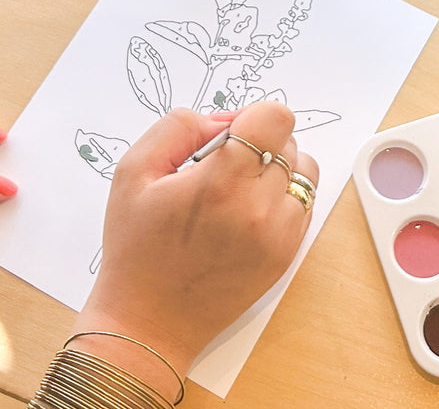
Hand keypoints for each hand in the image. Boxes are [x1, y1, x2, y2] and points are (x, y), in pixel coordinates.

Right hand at [70, 102, 317, 397]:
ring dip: (277, 168)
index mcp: (222, 184)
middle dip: (259, 143)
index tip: (228, 134)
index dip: (251, 116)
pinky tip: (247, 212)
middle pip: (290, 142)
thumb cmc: (136, 248)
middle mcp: (261, 209)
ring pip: (304, 171)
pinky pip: (304, 204)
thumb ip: (180, 127)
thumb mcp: (134, 172)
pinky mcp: (289, 255)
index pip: (276, 118)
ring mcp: (281, 235)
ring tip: (239, 188)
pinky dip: (282, 198)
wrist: (150, 322)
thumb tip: (224, 121)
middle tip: (221, 167)